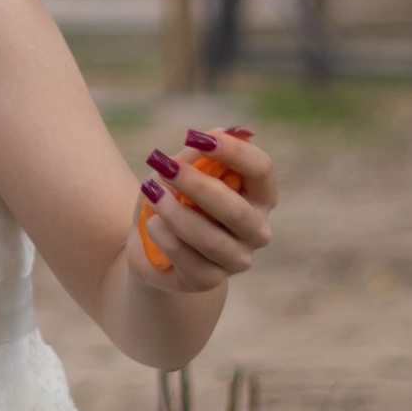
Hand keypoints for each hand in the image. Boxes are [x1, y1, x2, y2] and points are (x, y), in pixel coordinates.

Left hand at [134, 124, 276, 291]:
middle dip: (196, 185)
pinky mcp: (209, 280)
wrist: (150, 243)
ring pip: (210, 239)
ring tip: (151, 195)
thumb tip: (229, 130)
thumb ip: (201, 154)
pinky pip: (189, 260)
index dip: (232, 151)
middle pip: (236, 209)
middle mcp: (257, 229)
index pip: (261, 169)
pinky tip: (153, 223)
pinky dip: (166, 238)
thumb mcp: (181, 169)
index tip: (195, 138)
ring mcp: (236, 259)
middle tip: (163, 167)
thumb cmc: (176, 198)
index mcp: (260, 195)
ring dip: (175, 213)